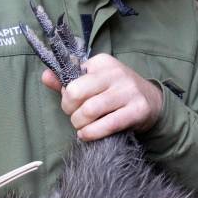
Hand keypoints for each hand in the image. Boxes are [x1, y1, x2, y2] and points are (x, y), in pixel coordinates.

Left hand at [42, 53, 162, 140]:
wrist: (152, 102)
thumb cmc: (115, 93)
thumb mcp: (93, 82)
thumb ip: (66, 81)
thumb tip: (45, 76)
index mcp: (101, 63)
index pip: (70, 81)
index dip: (66, 97)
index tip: (74, 104)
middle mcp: (115, 73)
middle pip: (76, 94)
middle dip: (70, 111)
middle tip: (76, 117)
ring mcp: (128, 91)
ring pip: (89, 110)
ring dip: (80, 124)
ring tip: (83, 127)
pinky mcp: (137, 110)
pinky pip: (107, 124)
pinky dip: (92, 133)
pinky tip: (87, 135)